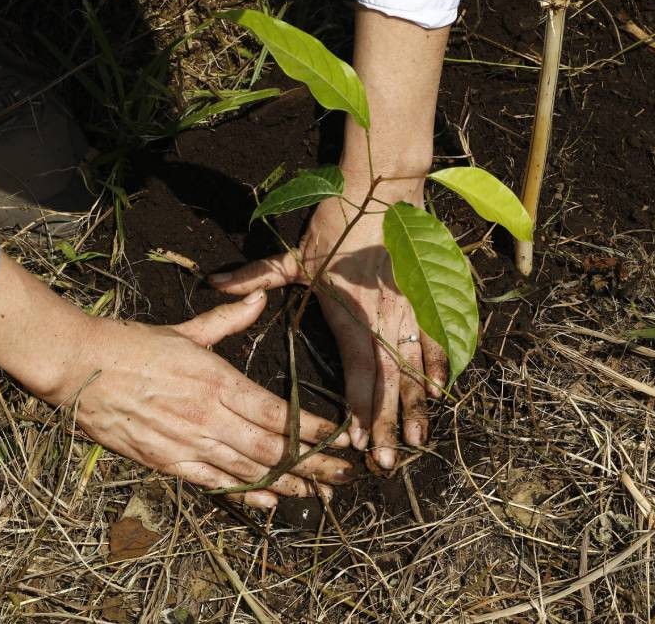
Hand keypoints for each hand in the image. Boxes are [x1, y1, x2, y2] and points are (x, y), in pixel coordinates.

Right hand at [48, 290, 354, 508]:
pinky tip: (270, 503)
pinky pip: (212, 482)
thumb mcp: (185, 330)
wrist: (77, 367)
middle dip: (312, 464)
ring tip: (318, 493)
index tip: (341, 439)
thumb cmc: (132, 343)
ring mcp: (187, 441)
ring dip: (287, 483)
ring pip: (247, 469)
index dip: (313, 430)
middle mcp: (208, 415)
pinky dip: (244, 494)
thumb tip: (260, 298)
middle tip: (344, 477)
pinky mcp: (164, 460)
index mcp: (218, 380)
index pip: (278, 413)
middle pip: (272, 448)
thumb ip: (228, 319)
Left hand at [209, 178, 445, 469]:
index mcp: (350, 315)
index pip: (359, 373)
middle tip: (385, 462)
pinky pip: (436, 339)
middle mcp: (384, 320)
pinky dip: (439, 366)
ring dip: (415, 405)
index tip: (356, 442)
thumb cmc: (338, 224)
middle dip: (388, 424)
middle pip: (389, 382)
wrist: (383, 191)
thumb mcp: (295, 254)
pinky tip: (439, 392)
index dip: (359, 409)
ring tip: (415, 440)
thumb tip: (214, 283)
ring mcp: (409, 310)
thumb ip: (256, 277)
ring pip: (416, 367)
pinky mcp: (425, 298)